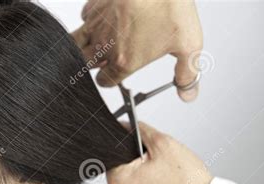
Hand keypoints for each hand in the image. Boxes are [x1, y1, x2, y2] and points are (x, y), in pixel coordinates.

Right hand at [71, 0, 202, 101]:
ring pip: (75, 45)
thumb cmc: (168, 6)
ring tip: (94, 46)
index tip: (114, 75)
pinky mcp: (93, 7)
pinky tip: (101, 20)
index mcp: (124, 61)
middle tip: (105, 61)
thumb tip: (187, 94)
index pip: (104, 82)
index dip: (109, 80)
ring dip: (82, 48)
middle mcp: (104, 47)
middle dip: (94, 66)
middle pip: (85, 66)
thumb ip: (186, 74)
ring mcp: (96, 26)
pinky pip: (83, 19)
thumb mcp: (188, 44)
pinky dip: (89, 22)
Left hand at [106, 121, 212, 183]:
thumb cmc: (187, 183)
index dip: (132, 145)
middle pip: (124, 166)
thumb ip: (141, 130)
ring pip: (134, 180)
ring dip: (147, 174)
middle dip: (140, 160)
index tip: (147, 148)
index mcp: (118, 180)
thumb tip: (129, 125)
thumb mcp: (163, 143)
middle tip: (161, 163)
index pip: (116, 152)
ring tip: (167, 175)